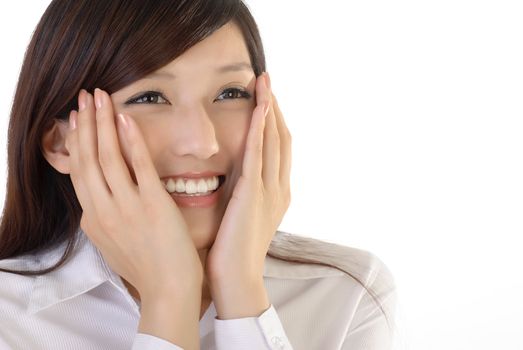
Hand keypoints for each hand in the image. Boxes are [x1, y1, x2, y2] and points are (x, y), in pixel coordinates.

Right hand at [65, 89, 202, 300]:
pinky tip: (125, 118)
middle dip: (84, 124)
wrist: (169, 290)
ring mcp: (126, 207)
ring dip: (101, 123)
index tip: (76, 120)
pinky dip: (129, 140)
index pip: (78, 173)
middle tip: (83, 95)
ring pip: (106, 157)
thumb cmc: (146, 268)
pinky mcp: (151, 205)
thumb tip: (92, 206)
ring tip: (99, 96)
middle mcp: (103, 211)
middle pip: (87, 159)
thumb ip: (101, 222)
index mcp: (93, 220)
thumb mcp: (112, 245)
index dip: (76, 143)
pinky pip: (138, 166)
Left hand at [205, 73, 291, 317]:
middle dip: (275, 108)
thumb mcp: (242, 214)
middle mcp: (280, 187)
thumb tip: (231, 173)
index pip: (280, 148)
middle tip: (267, 81)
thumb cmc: (234, 250)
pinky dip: (260, 128)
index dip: (274, 121)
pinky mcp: (254, 193)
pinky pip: (259, 153)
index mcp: (277, 193)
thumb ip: (242, 191)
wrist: (237, 278)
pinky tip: (259, 107)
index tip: (265, 98)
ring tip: (264, 82)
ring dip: (270, 109)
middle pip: (282, 138)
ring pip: (275, 140)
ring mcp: (270, 190)